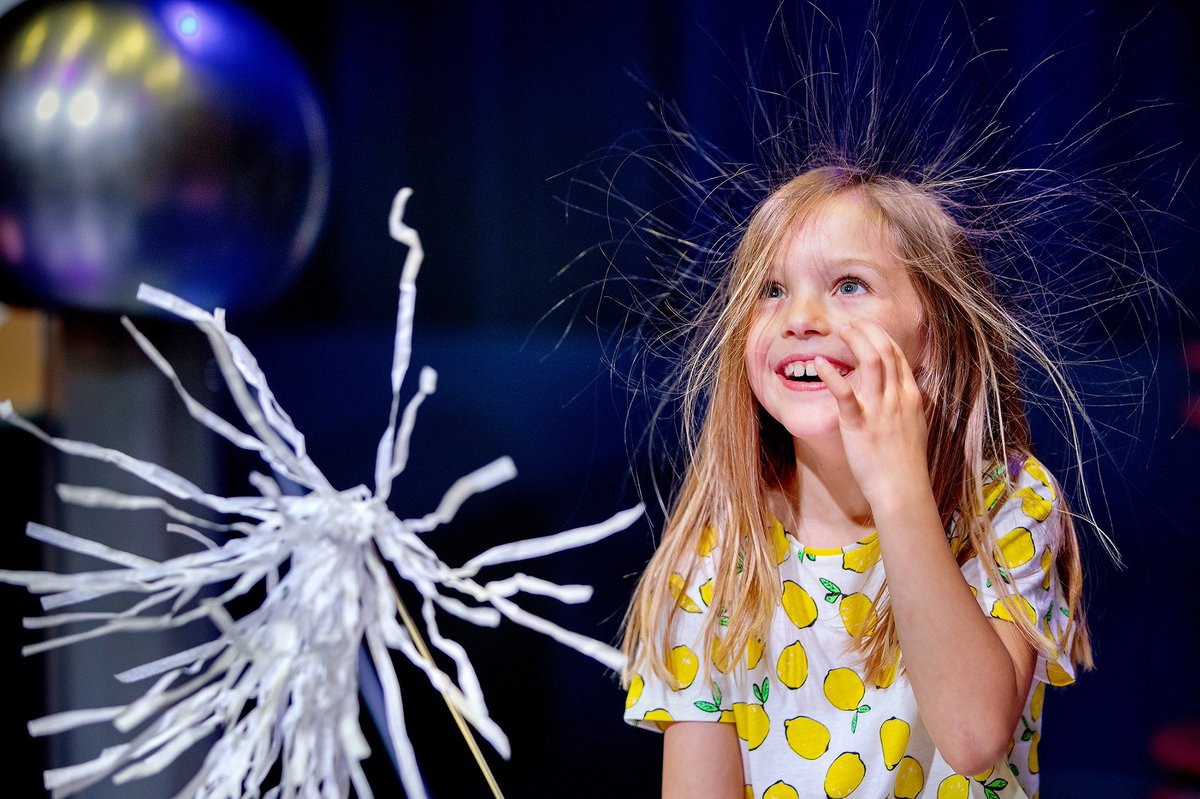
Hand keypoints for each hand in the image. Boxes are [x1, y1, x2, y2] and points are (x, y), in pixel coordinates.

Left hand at [813, 319, 930, 508]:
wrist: (902, 488)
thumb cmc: (905, 463)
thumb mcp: (914, 426)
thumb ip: (905, 405)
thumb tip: (900, 391)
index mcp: (910, 397)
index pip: (898, 355)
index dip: (882, 337)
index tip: (867, 328)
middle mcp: (897, 397)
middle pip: (885, 350)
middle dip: (868, 331)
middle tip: (851, 323)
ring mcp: (879, 409)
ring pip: (871, 361)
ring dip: (855, 341)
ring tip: (840, 331)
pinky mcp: (858, 424)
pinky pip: (844, 393)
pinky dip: (832, 375)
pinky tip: (819, 363)